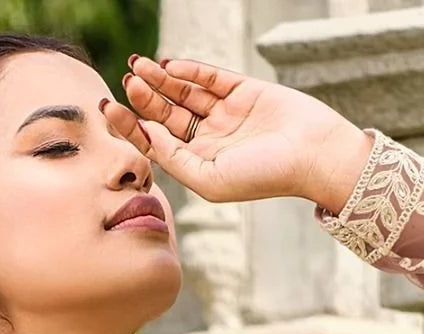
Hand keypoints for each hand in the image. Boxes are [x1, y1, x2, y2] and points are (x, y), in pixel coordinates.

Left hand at [112, 53, 374, 215]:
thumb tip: (146, 135)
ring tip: (138, 67)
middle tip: (126, 81)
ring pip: (185, 93)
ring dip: (161, 80)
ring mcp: (227, 114)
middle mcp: (211, 140)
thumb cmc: (265, 176)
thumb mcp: (210, 178)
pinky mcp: (244, 90)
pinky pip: (210, 77)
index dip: (132, 125)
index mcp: (201, 166)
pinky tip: (169, 66)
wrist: (313, 155)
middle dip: (144, 98)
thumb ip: (175, 159)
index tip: (110, 109)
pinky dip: (190, 70)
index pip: (158, 142)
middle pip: (167, 115)